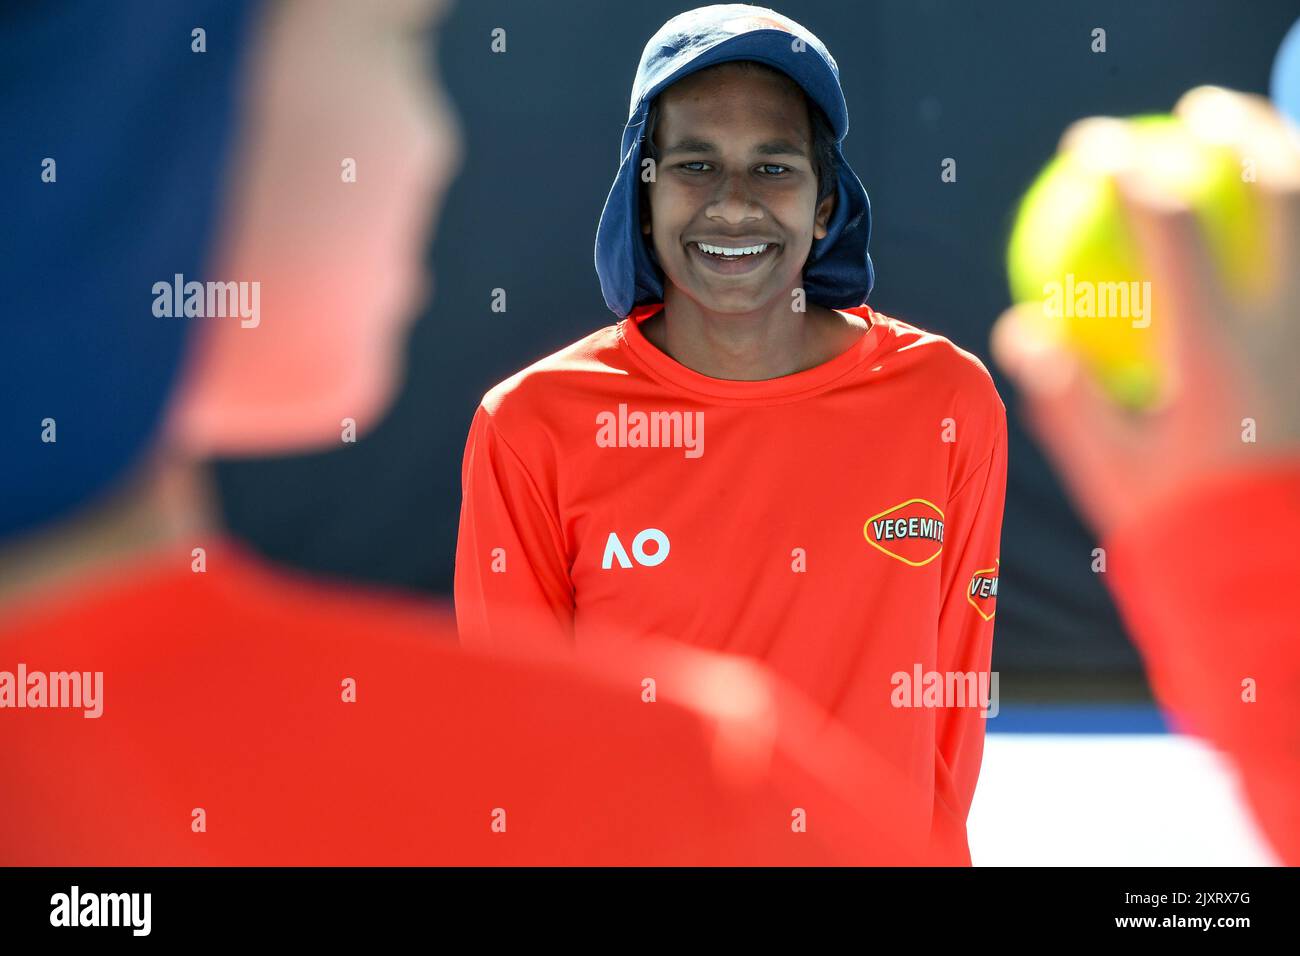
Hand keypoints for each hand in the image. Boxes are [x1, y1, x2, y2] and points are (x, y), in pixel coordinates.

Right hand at [991, 86, 1299, 540]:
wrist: (1270, 571)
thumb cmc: (1180, 523)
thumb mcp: (1108, 470)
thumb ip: (1066, 397)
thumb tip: (1021, 325)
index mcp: (1219, 354)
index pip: (1173, 228)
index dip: (1127, 168)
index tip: (1089, 144)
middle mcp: (1289, 332)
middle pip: (1280, 193)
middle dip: (1237, 133)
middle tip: (1194, 112)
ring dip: (1288, 164)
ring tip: (1250, 144)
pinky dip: (1296, 230)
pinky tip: (1276, 224)